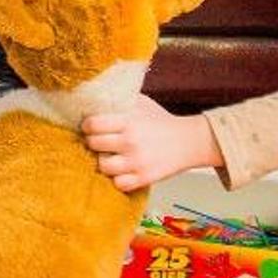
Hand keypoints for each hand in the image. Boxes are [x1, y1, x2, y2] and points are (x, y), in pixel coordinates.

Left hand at [80, 95, 217, 192]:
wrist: (189, 141)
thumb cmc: (163, 122)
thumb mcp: (142, 103)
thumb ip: (120, 100)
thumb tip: (94, 93)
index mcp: (129, 121)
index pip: (93, 124)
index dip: (88, 125)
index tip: (90, 126)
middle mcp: (131, 141)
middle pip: (94, 144)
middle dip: (94, 142)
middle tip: (100, 141)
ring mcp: (137, 162)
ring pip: (103, 166)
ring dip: (104, 161)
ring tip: (111, 156)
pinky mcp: (144, 178)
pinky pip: (119, 183)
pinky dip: (118, 178)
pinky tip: (123, 170)